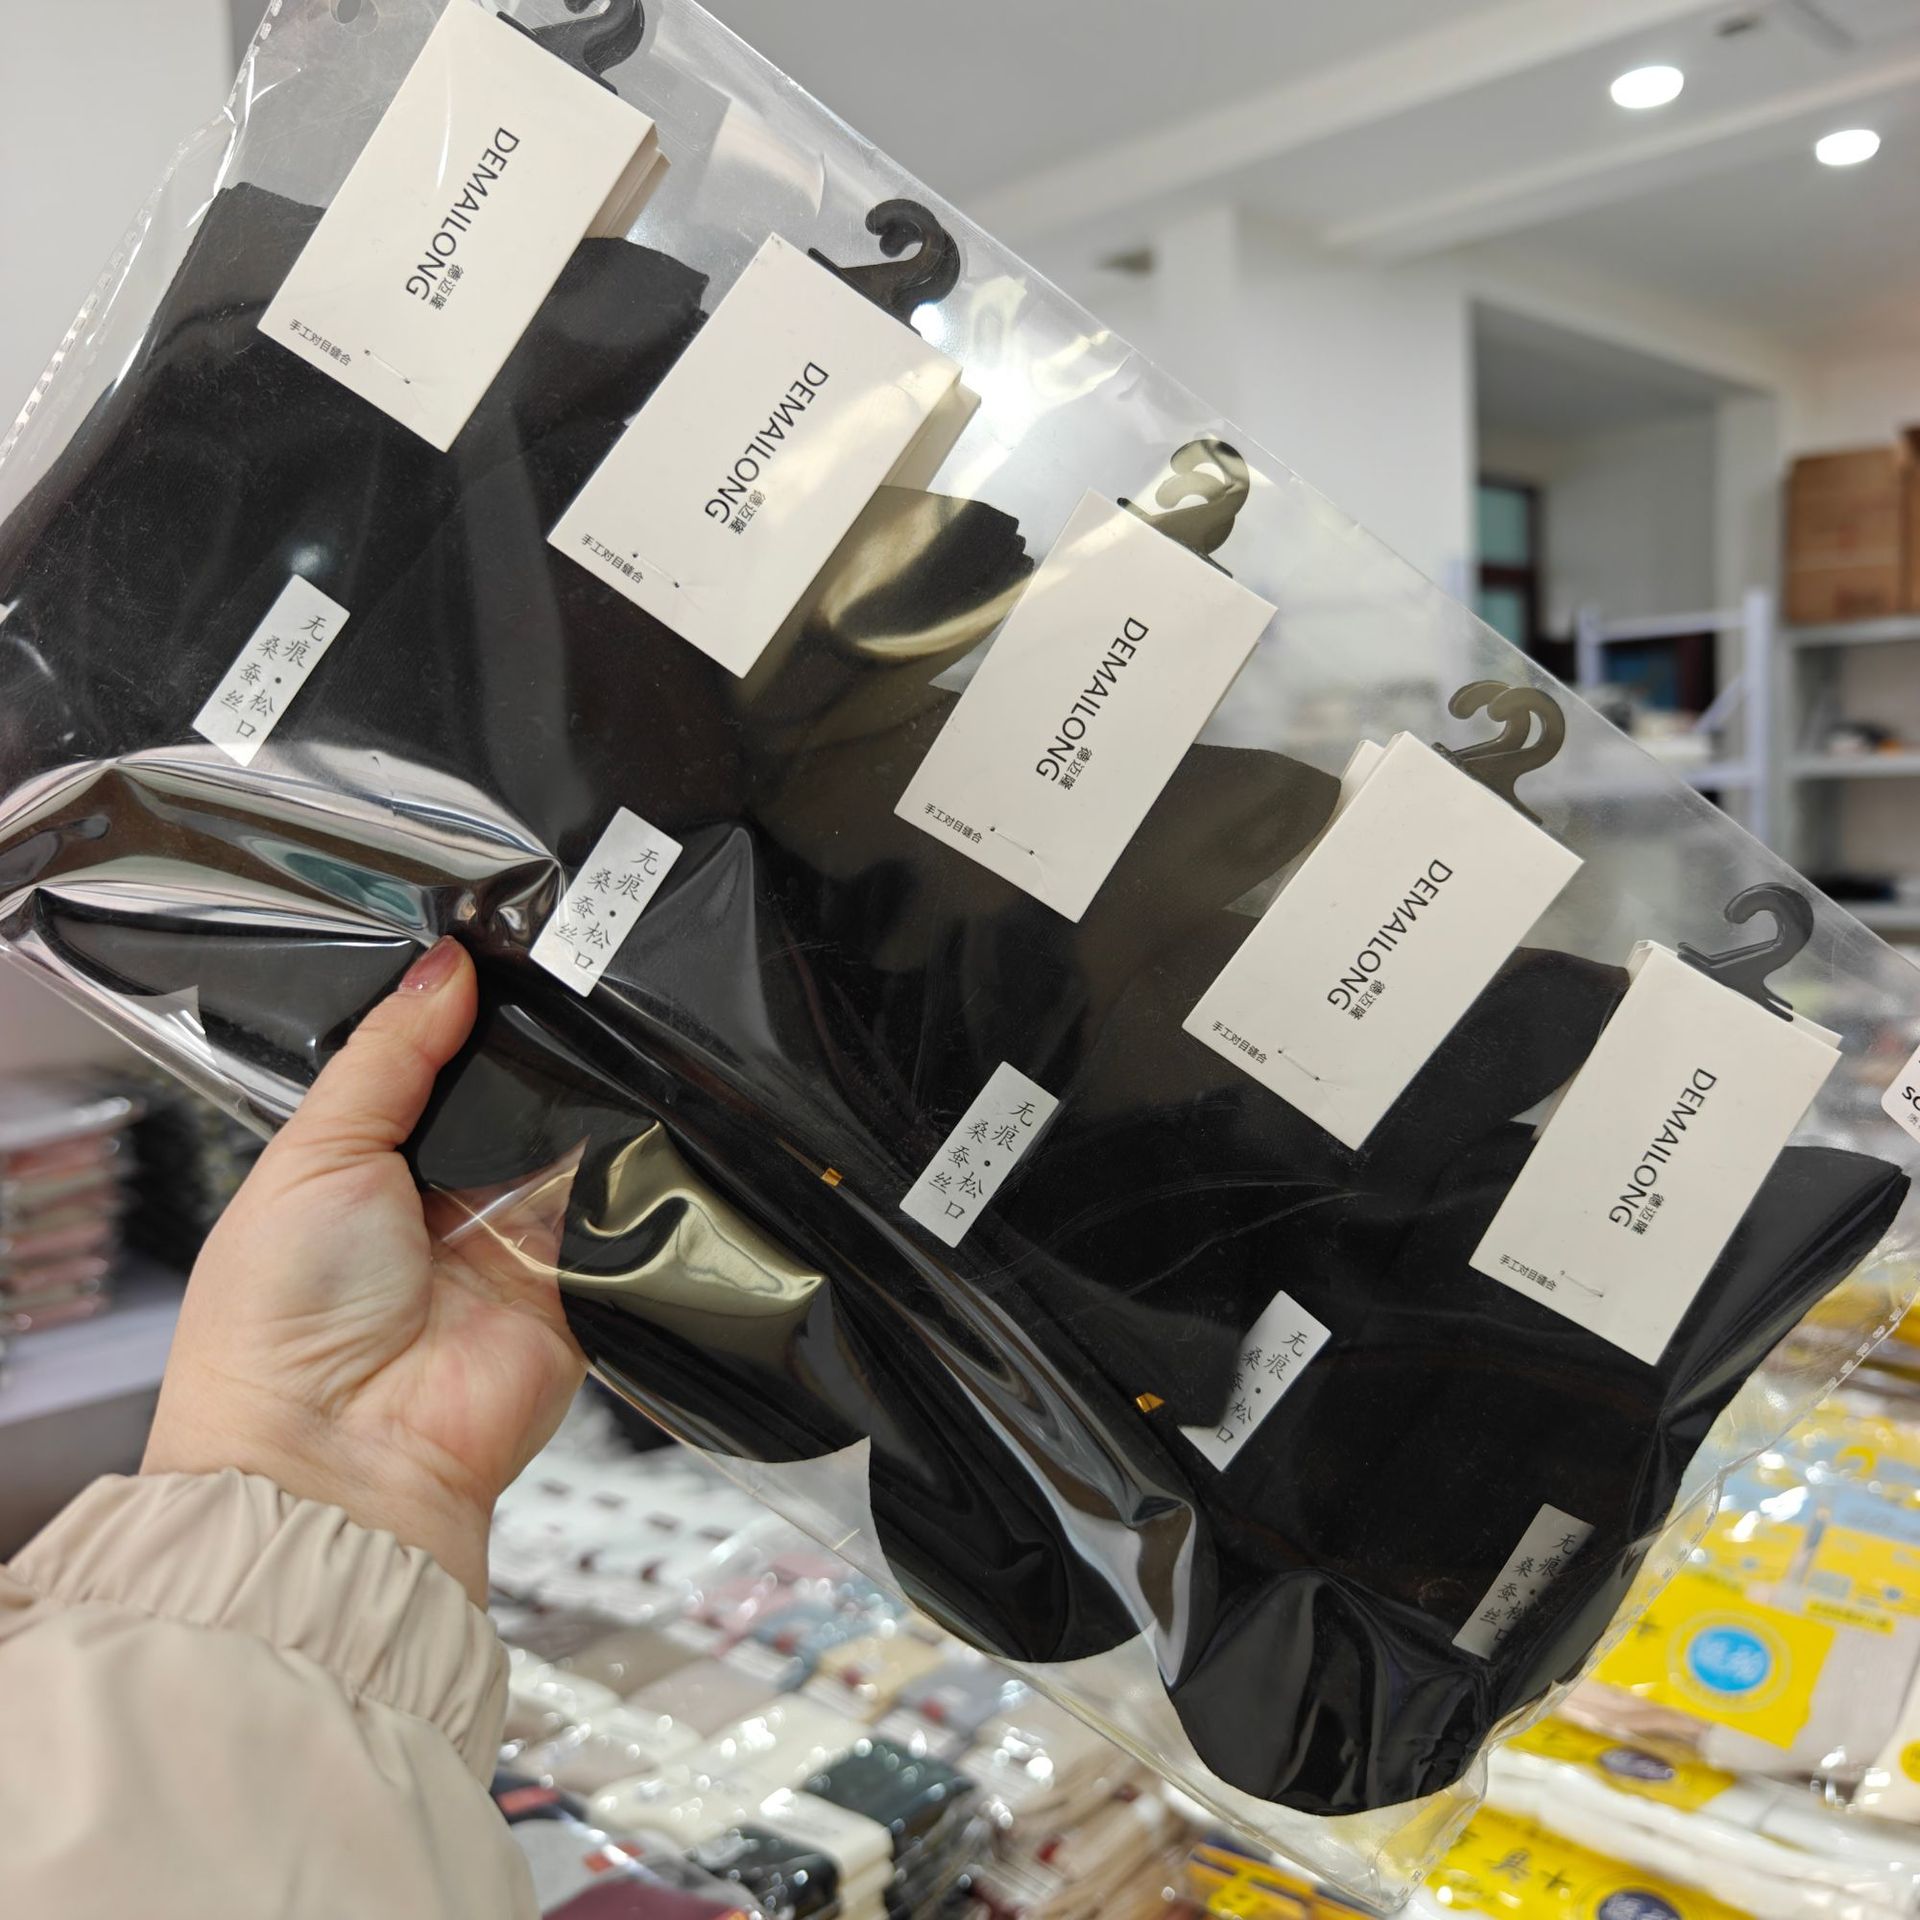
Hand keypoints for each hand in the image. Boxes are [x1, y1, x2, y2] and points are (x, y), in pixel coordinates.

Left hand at [143, 939, 584, 1602]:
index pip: (440, 1069)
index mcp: (370, 1169)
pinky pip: (621, 1219)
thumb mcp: (313, 1152)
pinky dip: (627, 1183)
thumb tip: (447, 966)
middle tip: (562, 994)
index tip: (507, 952)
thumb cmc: (278, 1322)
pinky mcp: (580, 1293)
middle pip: (517, 1102)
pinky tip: (629, 1136)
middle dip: (535, 1060)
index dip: (469, 1016)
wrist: (335, 1461)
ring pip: (577, 1149)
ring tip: (591, 1065)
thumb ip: (387, 1056)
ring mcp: (518, 1249)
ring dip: (581, 1115)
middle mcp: (449, 1206)